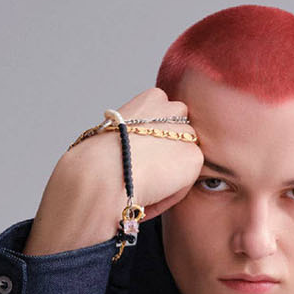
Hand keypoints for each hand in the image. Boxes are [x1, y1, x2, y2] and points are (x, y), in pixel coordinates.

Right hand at [60, 86, 204, 221]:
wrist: (103, 171)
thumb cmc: (97, 156)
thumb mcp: (115, 130)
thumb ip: (136, 131)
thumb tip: (141, 149)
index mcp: (153, 98)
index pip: (165, 117)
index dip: (154, 138)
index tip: (142, 153)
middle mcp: (174, 109)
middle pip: (180, 133)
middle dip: (169, 150)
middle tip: (148, 172)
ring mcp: (187, 133)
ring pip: (184, 157)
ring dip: (171, 172)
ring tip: (147, 186)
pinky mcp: (195, 157)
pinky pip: (186, 180)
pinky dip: (171, 192)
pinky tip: (151, 195)